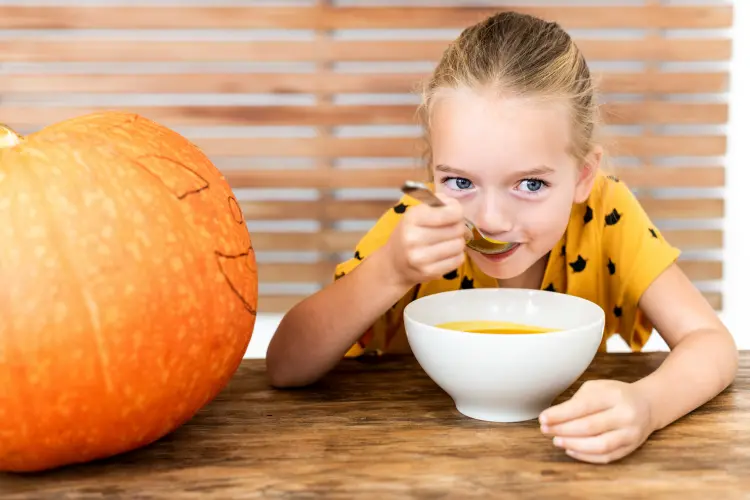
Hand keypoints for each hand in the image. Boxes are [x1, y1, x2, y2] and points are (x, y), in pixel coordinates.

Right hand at [384, 194, 465, 287]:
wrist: (393, 264)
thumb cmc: (409, 234)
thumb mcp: (416, 214)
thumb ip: (437, 204)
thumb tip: (455, 206)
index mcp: (412, 218)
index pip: (451, 213)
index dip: (457, 211)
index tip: (453, 214)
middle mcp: (414, 237)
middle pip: (457, 229)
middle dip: (457, 227)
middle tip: (449, 229)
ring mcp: (421, 257)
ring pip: (459, 245)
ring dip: (457, 242)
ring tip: (447, 242)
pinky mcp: (429, 271)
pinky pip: (458, 260)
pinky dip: (456, 256)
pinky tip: (446, 254)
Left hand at [538, 380, 654, 463]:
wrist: (648, 405)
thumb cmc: (615, 395)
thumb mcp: (597, 387)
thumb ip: (578, 400)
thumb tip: (555, 417)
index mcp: (614, 395)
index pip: (583, 406)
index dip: (560, 414)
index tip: (543, 418)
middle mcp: (625, 415)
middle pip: (589, 427)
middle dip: (563, 429)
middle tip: (545, 429)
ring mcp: (630, 434)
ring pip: (599, 445)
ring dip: (573, 445)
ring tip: (556, 440)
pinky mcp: (630, 448)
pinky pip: (606, 457)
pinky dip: (586, 456)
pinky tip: (570, 450)